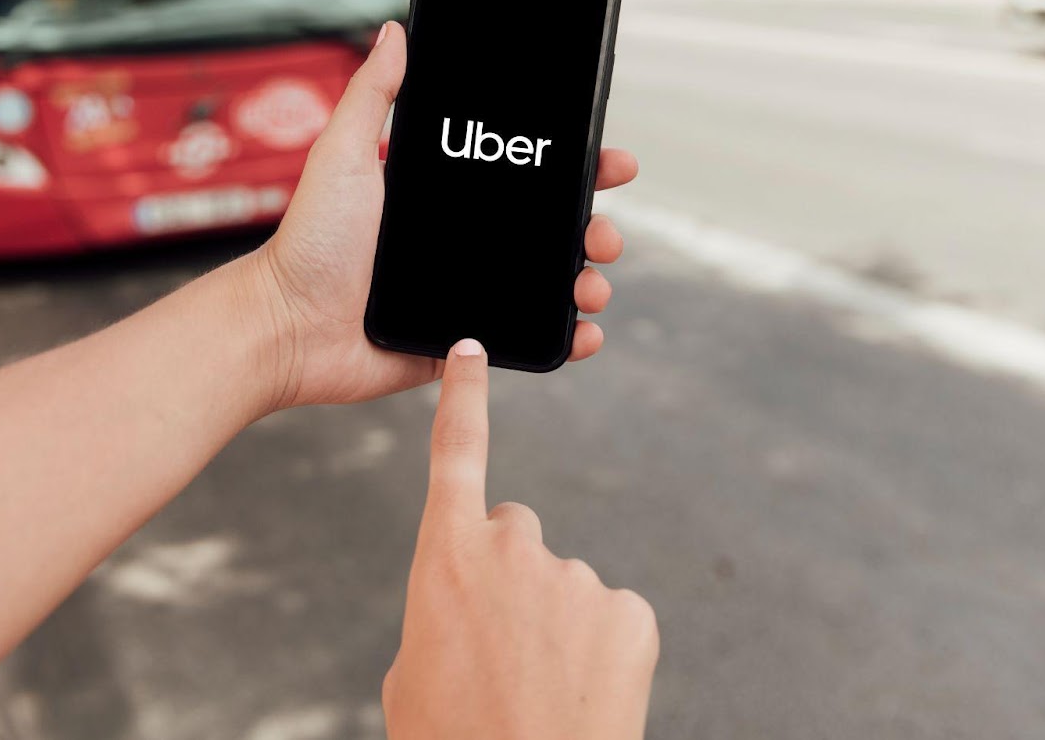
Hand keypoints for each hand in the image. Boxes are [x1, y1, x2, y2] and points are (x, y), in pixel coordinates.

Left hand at [249, 20, 638, 409]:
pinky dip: (567, 338)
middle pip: (551, 228)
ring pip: (549, 283)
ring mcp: (468, 291)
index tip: (612, 161)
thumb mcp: (342, 154)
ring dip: (587, 281)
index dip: (576, 166)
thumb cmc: (308, 241)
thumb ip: (372, 94)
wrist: (287, 327)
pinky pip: (527, 338)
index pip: (525, 174)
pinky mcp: (463, 339)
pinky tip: (584, 332)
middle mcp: (464, 241)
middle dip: (594, 227)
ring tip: (594, 284)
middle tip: (605, 231)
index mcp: (446, 197)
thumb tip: (395, 29)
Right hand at [383, 340, 658, 739]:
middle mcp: (513, 547)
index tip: (471, 350)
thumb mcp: (414, 672)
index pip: (454, 453)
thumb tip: (469, 608)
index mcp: (446, 557)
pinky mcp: (631, 611)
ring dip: (555, 624)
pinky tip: (584, 693)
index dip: (463, 397)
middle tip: (504, 647)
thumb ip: (443, 611)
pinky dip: (602, 651)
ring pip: (564, 584)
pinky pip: (611, 616)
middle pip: (515, 529)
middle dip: (510, 573)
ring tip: (540, 689)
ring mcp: (578, 576)